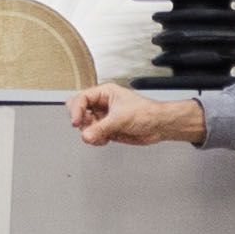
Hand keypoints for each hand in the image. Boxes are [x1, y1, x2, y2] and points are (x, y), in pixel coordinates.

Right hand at [66, 84, 206, 146]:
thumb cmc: (146, 113)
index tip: (76, 122)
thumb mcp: (120, 118)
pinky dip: (95, 140)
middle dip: (83, 122)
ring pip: (85, 126)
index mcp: (105, 93)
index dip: (76, 110)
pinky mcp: (106, 130)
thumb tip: (85, 135)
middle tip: (88, 128)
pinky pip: (92, 136)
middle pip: (79, 112)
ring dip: (90, 134)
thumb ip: (101, 128)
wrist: (158, 126)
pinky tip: (105, 139)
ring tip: (101, 135)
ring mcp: (104, 118)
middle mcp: (102, 105)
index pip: (81, 99)